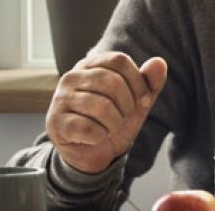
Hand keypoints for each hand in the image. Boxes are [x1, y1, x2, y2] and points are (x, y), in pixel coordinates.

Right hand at [45, 52, 166, 173]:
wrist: (93, 152)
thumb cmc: (115, 119)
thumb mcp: (137, 101)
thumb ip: (149, 82)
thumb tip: (159, 62)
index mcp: (92, 64)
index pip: (120, 60)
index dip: (138, 82)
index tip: (141, 100)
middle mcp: (72, 77)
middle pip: (112, 82)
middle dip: (128, 105)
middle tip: (123, 117)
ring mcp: (60, 99)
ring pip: (101, 106)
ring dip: (115, 123)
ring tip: (109, 127)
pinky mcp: (55, 122)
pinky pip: (87, 128)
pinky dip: (100, 136)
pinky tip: (95, 137)